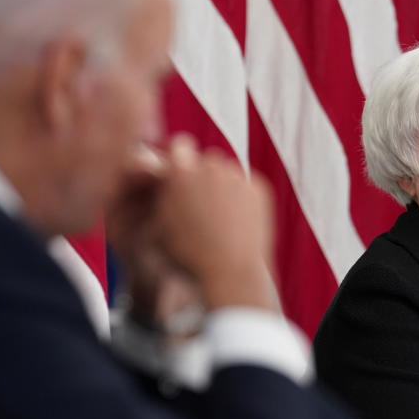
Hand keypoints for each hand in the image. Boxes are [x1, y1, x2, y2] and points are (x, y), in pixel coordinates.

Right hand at [152, 135, 276, 311]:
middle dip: (202, 174)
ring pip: (228, 171)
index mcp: (181, 173)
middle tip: (199, 202)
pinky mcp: (259, 188)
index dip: (179, 158)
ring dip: (222, 185)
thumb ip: (160, 193)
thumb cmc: (190, 254)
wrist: (231, 273)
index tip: (180, 171)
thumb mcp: (160, 225)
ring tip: (219, 217)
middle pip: (206, 158)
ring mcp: (238, 176)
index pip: (180, 145)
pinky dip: (242, 196)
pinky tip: (236, 221)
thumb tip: (160, 177)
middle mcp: (211, 167)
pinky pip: (247, 184)